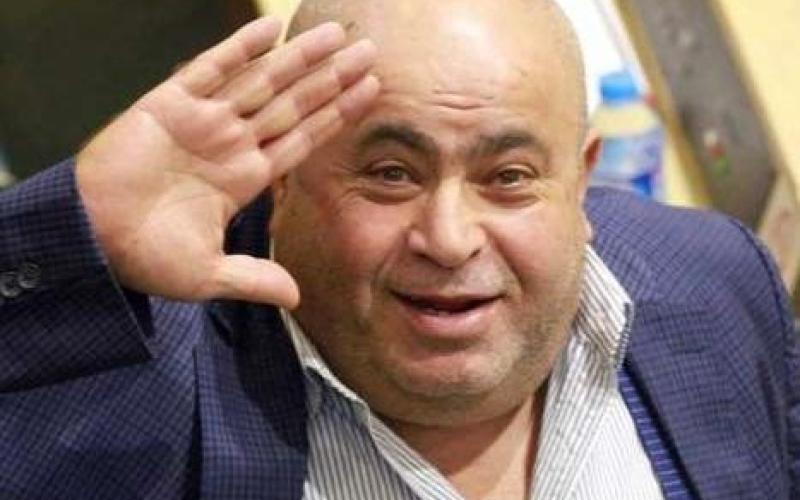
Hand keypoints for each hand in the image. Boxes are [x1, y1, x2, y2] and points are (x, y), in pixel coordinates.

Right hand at [76, 17, 378, 307]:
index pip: (302, 138)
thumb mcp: (207, 275)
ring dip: (299, 57)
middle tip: (368, 51)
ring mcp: (203, 121)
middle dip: (330, 78)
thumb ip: (252, 280)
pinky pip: (210, 69)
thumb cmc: (144, 258)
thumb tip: (296, 300)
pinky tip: (270, 29)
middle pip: (293, 103)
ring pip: (262, 81)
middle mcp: (231, 144)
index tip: (367, 92)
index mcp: (245, 178)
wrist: (89, 238)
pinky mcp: (168, 104)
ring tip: (336, 33)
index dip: (335, 114)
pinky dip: (239, 49)